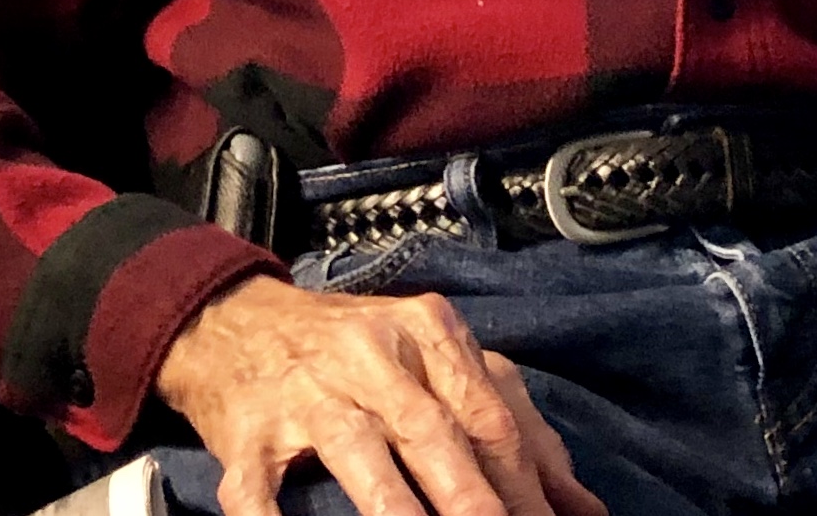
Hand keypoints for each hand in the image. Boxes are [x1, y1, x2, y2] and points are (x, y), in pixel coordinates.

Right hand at [155, 274, 604, 515]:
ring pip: (363, 454)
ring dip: (398, 510)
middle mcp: (372, 356)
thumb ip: (508, 417)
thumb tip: (580, 503)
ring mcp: (310, 394)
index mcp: (427, 333)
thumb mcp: (433, 357)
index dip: (523, 480)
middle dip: (473, 498)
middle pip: (436, 432)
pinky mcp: (251, 434)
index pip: (489, 413)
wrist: (235, 319)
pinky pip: (261, 491)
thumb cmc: (351, 345)